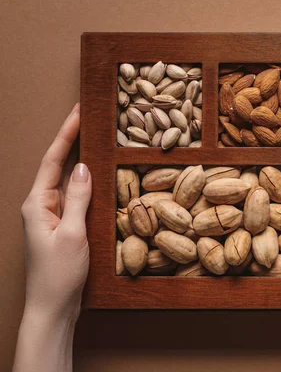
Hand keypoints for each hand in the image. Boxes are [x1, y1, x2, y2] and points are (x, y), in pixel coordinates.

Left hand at [20, 103, 91, 318]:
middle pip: (60, 165)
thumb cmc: (58, 274)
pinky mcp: (65, 226)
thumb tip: (84, 167)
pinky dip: (90, 185)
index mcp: (37, 203)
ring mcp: (53, 216)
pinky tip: (104, 178)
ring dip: (84, 162)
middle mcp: (42, 206)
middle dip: (75, 141)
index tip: (79, 112)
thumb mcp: (72, 233)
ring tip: (101, 141)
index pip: (52, 160)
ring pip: (70, 182)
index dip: (66, 134)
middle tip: (93, 119)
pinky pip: (78, 199)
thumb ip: (78, 199)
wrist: (53, 308)